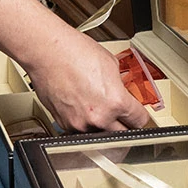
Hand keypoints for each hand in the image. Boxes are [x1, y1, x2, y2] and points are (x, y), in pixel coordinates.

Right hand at [21, 22, 150, 132]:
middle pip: (123, 135)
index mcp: (116, 102)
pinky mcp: (64, 124)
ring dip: (103, 126)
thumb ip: (120, 85)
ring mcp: (80, 123)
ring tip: (97, 107)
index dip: (140, 115)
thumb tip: (122, 93)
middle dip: (124, 125)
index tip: (138, 114)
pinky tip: (81, 106)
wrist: (47, 52)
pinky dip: (83, 122)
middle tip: (122, 116)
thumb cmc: (74, 52)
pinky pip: (80, 130)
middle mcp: (99, 117)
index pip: (139, 120)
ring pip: (100, 135)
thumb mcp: (111, 64)